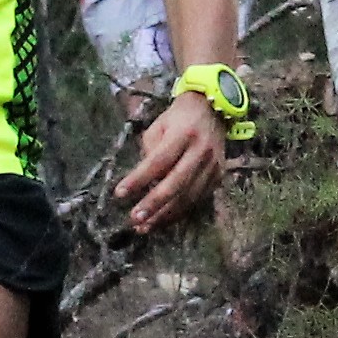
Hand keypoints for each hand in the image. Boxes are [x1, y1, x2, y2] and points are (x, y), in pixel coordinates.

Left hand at [116, 92, 226, 230]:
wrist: (212, 110)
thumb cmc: (178, 118)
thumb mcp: (158, 127)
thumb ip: (149, 152)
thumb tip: (143, 183)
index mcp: (183, 134)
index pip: (158, 161)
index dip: (138, 179)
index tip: (119, 194)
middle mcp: (201, 151)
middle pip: (176, 184)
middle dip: (153, 204)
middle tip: (134, 219)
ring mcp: (213, 166)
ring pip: (188, 197)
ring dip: (165, 215)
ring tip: (144, 227)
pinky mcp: (218, 176)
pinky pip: (197, 200)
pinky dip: (179, 213)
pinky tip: (162, 220)